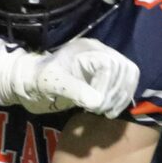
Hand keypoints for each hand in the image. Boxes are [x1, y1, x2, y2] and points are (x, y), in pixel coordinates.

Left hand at [0, 35, 139, 117]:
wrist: (32, 83)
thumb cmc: (39, 80)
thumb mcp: (53, 84)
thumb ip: (74, 90)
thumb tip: (97, 102)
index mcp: (86, 50)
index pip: (110, 64)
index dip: (108, 86)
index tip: (96, 105)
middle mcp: (99, 52)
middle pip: (124, 68)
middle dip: (116, 92)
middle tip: (101, 111)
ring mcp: (104, 63)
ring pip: (129, 75)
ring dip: (121, 96)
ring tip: (105, 112)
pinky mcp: (106, 75)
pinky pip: (125, 83)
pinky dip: (121, 98)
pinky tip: (108, 111)